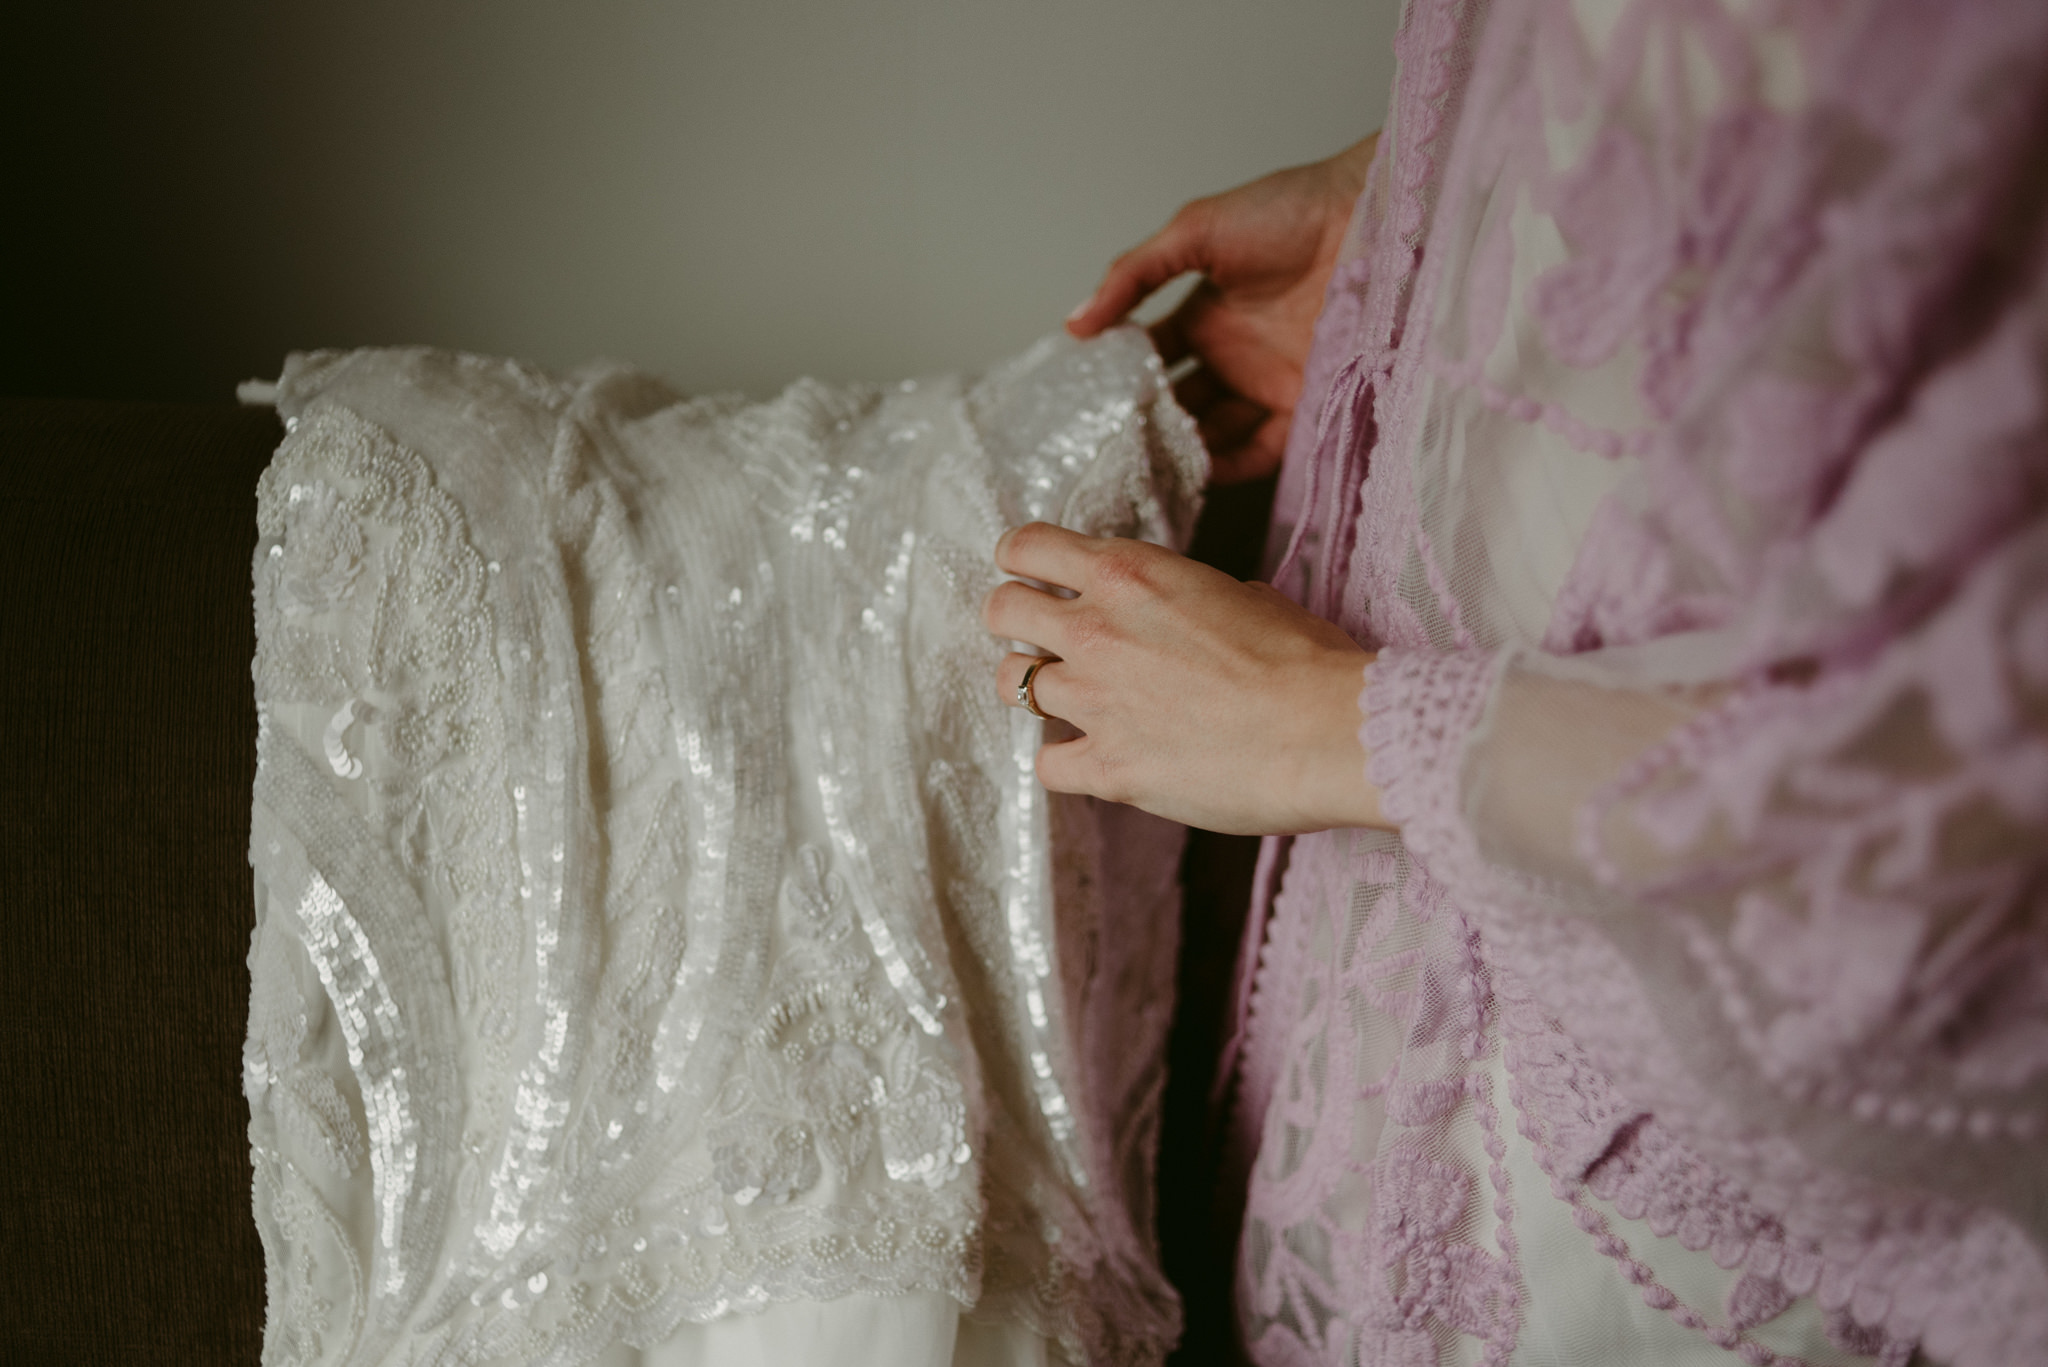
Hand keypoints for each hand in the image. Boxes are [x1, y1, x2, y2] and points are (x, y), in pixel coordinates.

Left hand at [984, 522, 1385, 835]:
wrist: (1325, 729)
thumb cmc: (1304, 659)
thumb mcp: (1247, 594)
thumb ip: (1197, 595)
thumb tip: (1201, 609)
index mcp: (1131, 573)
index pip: (1029, 546)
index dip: (1020, 560)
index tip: (1027, 573)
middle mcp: (1098, 630)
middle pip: (1000, 609)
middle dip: (1012, 619)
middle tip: (1036, 635)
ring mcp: (1095, 700)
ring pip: (1010, 683)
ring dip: (1034, 688)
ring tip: (1067, 698)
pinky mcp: (1108, 766)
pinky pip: (1046, 765)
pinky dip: (1064, 763)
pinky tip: (1093, 759)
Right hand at [1067, 133, 1377, 484]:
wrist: (1371, 218)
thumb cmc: (1289, 210)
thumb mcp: (1195, 231)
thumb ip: (1132, 276)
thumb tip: (1075, 323)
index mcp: (1206, 316)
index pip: (1154, 360)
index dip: (1123, 382)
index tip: (1088, 409)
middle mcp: (1235, 356)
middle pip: (1181, 407)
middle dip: (1149, 428)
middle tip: (1112, 452)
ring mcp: (1269, 384)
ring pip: (1215, 434)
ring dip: (1183, 453)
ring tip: (1146, 471)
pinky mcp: (1305, 406)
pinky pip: (1260, 449)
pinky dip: (1228, 467)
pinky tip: (1197, 475)